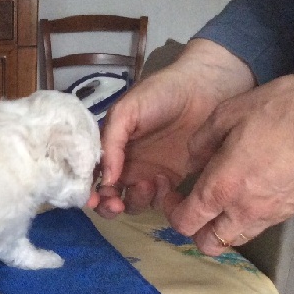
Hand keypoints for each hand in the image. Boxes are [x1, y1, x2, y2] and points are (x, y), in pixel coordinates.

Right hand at [96, 39, 255, 218]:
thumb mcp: (126, 110)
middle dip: (108, 205)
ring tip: (146, 183)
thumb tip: (106, 178)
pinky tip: (164, 180)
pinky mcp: (174, 180)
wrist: (205, 88)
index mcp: (111, 148)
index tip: (93, 198)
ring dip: (133, 200)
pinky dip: (157, 197)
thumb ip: (111, 141)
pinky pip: (159, 200)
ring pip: (132, 202)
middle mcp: (126, 165)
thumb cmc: (161, 93)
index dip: (88, 191)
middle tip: (116, 203)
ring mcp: (150, 174)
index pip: (92, 177)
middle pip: (109, 197)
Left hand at [165, 62, 293, 255]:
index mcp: (221, 187)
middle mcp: (245, 209)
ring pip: (237, 238)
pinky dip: (249, 216)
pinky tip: (251, 190)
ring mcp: (273, 213)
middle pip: (210, 244)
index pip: (186, 223)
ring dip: (224, 227)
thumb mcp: (228, 113)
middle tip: (197, 206)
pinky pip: (263, 224)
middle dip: (197, 230)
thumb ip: (201, 141)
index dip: (173, 212)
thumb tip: (191, 159)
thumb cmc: (283, 110)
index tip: (174, 194)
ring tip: (223, 200)